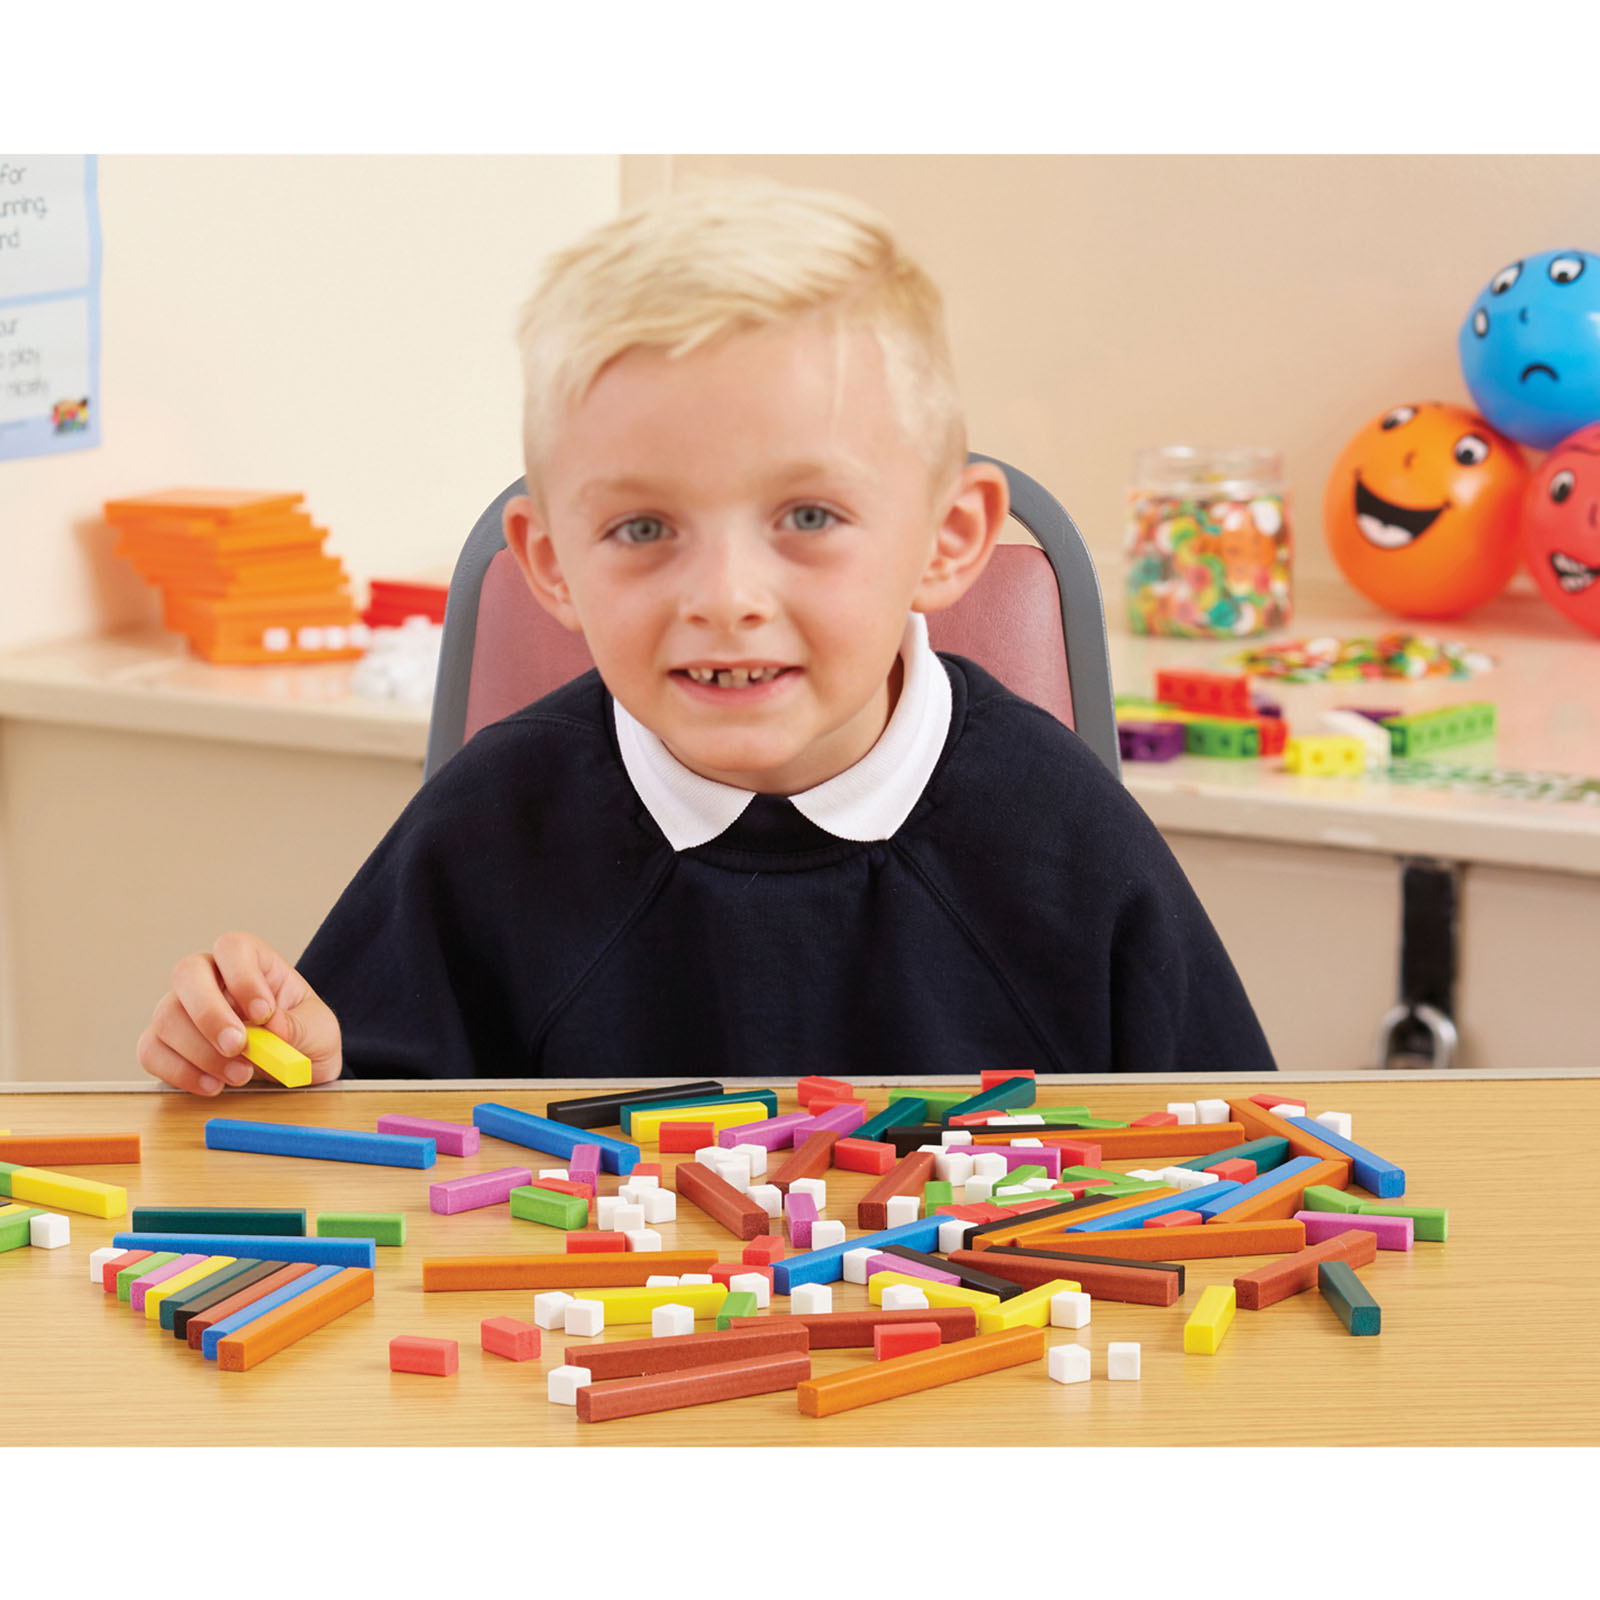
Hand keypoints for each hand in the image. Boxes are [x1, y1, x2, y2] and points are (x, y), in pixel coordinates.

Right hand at [138, 931, 342, 1095]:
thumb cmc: (304, 1036)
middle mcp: (209, 978)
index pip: (233, 948)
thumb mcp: (318, 1029)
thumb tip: (273, 1027)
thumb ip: (299, 1026)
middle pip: (187, 973)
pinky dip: (179, 1072)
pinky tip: (213, 1085)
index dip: (243, 976)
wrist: (295, 1069)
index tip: (264, 1013)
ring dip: (201, 1051)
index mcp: (250, 961)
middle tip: (238, 1046)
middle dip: (210, 1013)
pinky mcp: (166, 1043)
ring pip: (167, 1015)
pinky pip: (152, 1051)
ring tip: (241, 1074)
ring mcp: (182, 1008)